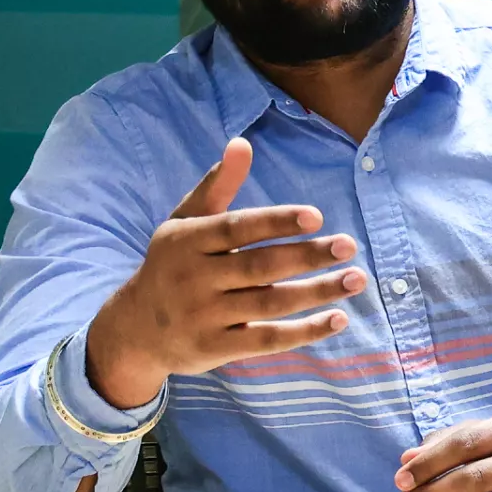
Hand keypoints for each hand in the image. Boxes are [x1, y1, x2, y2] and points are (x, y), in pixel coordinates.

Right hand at [84, 137, 363, 409]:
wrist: (134, 329)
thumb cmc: (172, 264)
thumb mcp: (184, 223)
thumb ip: (217, 186)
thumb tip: (242, 143)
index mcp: (187, 242)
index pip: (236, 228)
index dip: (276, 222)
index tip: (316, 215)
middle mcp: (194, 279)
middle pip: (259, 267)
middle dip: (307, 256)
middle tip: (349, 245)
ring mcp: (205, 316)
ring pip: (270, 304)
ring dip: (318, 292)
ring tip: (357, 279)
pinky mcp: (217, 348)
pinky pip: (267, 340)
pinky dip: (305, 332)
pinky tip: (339, 319)